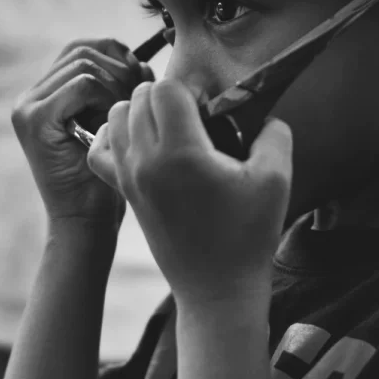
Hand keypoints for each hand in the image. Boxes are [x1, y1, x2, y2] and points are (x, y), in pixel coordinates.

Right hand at [12, 38, 148, 225]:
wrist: (86, 221)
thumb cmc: (107, 175)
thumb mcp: (114, 122)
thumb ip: (120, 89)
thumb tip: (142, 60)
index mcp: (45, 94)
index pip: (83, 48)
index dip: (117, 55)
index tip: (139, 79)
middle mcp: (30, 96)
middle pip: (83, 49)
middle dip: (120, 67)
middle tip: (136, 98)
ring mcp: (27, 106)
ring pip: (85, 64)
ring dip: (117, 85)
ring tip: (123, 116)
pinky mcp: (35, 119)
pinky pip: (84, 84)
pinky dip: (108, 98)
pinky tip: (111, 125)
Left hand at [87, 80, 292, 306]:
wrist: (218, 289)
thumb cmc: (248, 235)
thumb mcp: (277, 179)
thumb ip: (274, 134)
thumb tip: (263, 116)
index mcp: (180, 153)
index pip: (165, 88)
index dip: (190, 89)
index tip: (210, 110)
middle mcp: (146, 161)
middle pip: (139, 97)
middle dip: (167, 96)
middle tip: (196, 118)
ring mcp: (129, 177)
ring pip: (116, 116)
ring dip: (141, 111)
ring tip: (172, 128)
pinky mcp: (124, 192)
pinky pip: (101, 148)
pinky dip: (115, 136)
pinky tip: (144, 144)